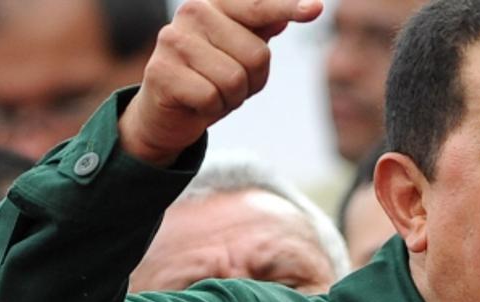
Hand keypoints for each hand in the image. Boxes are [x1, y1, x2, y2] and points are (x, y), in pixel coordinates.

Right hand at [118, 0, 322, 166]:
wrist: (166, 112)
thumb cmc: (209, 77)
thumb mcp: (240, 52)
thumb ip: (262, 29)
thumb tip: (299, 9)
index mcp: (214, 4)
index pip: (258, 6)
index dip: (287, 8)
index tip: (317, 9)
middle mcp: (192, 12)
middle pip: (257, 55)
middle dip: (251, 81)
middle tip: (227, 84)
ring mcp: (174, 40)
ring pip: (235, 80)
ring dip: (230, 98)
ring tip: (211, 92)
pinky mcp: (162, 72)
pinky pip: (212, 98)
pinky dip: (211, 109)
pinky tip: (195, 103)